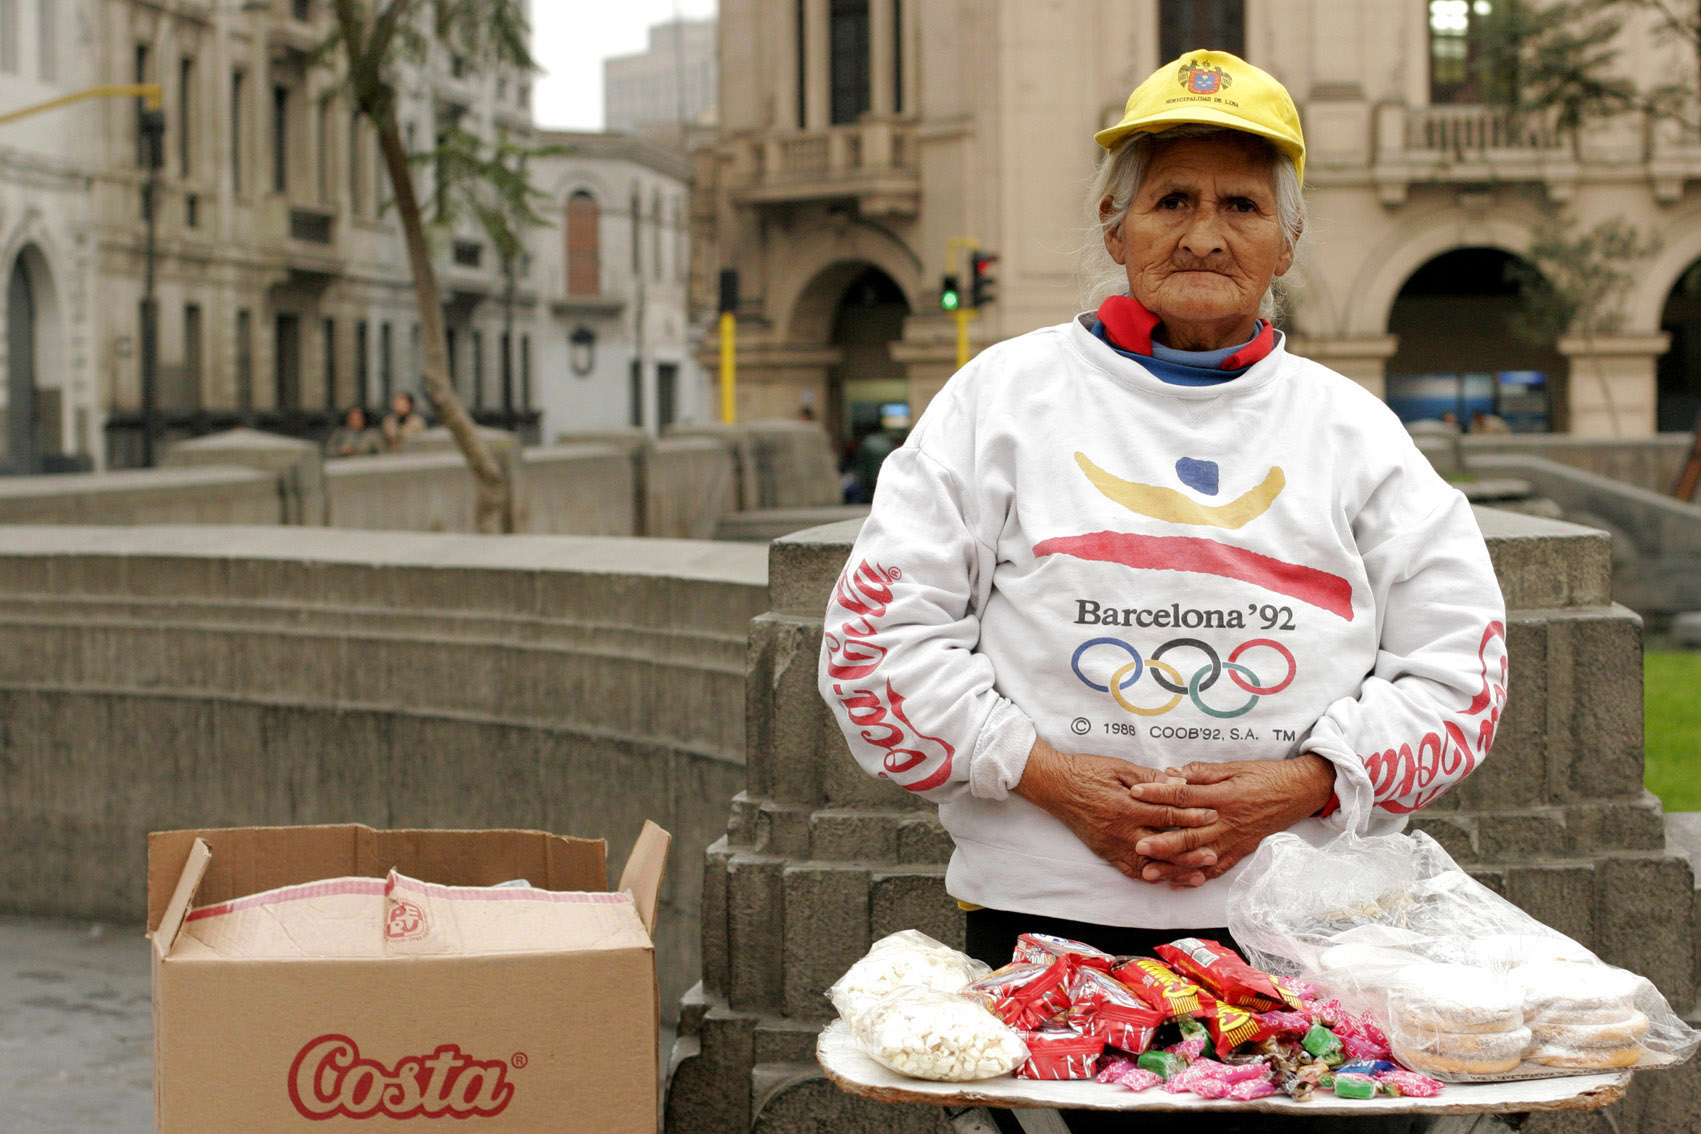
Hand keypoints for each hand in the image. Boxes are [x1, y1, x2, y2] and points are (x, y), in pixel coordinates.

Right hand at [1014, 740, 1219, 882]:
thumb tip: (1180, 784)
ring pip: (1149, 865)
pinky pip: (1131, 870)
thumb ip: (1150, 778)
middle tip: (1213, 853)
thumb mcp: (1120, 767)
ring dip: (1175, 870)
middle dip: (1190, 850)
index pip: (1166, 815)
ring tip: (1198, 873)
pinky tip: (1167, 877)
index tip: (1213, 815)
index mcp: (1126, 806)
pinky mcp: (1105, 852)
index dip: (1192, 815)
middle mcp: (1120, 831)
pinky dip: (1151, 876)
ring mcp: (1112, 845)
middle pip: (1162, 846)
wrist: (1054, 786)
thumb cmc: (1086, 771)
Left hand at [1127, 755, 1335, 888]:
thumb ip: (1201, 772)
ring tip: (1149, 872)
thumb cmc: (1262, 776)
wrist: (1296, 792)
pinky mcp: (1239, 851)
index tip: (1135, 793)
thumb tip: (1170, 774)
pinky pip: (1216, 869)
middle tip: (1138, 845)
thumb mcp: (1232, 768)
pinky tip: (1176, 884)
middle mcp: (1226, 821)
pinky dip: (1196, 878)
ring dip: (1174, 866)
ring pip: (1199, 857)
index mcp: (1222, 796)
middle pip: (1190, 833)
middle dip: (1163, 841)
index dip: (1159, 794)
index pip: (1185, 795)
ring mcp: (1233, 840)